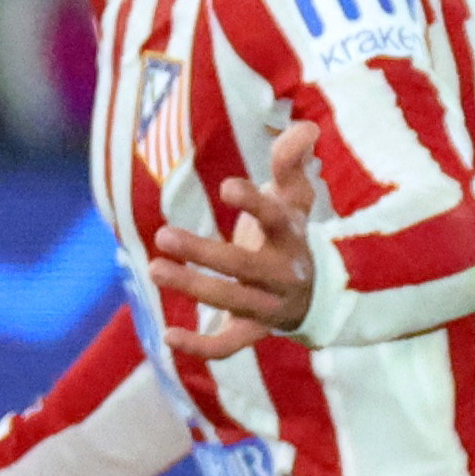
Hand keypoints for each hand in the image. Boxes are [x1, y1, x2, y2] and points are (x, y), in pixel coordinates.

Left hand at [153, 174, 314, 360]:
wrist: (320, 293)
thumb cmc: (294, 234)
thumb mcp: (295, 198)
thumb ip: (291, 163)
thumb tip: (304, 128)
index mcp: (292, 237)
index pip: (276, 220)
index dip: (254, 205)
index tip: (226, 186)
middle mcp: (282, 274)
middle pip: (242, 266)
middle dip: (203, 253)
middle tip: (163, 235)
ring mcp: (269, 306)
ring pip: (232, 301)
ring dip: (193, 287)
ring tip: (154, 267)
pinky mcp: (255, 331)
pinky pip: (229, 345)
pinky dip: (201, 346)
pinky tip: (167, 336)